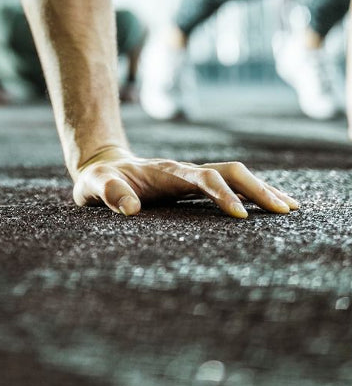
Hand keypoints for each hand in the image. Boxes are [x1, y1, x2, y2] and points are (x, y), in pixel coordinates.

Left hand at [72, 147, 298, 218]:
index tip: (239, 216)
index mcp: (166, 171)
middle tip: (284, 211)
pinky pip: (231, 186)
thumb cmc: (100, 180)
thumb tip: (129, 208)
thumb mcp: (94, 186)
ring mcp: (193, 178)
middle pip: (229, 172)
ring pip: (235, 176)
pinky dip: (254, 194)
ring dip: (262, 190)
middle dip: (257, 188)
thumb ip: (108, 192)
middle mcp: (185, 171)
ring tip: (291, 209)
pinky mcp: (196, 187)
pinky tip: (272, 207)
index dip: (221, 193)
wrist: (103, 169)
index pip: (201, 177)